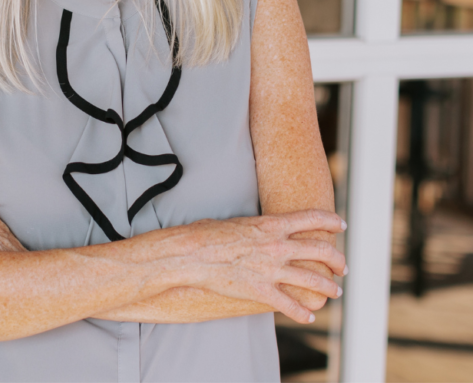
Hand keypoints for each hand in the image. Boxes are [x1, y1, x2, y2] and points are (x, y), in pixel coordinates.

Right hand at [183, 209, 346, 323]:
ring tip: (336, 291)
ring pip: (313, 279)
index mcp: (272, 224)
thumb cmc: (209, 234)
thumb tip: (262, 228)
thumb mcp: (239, 221)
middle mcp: (277, 246)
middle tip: (342, 267)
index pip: (312, 218)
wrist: (193, 254)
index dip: (331, 220)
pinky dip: (303, 312)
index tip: (341, 224)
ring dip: (329, 287)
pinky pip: (291, 305)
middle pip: (320, 250)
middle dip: (337, 260)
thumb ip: (258, 226)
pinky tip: (309, 315)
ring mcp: (271, 269)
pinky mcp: (262, 291)